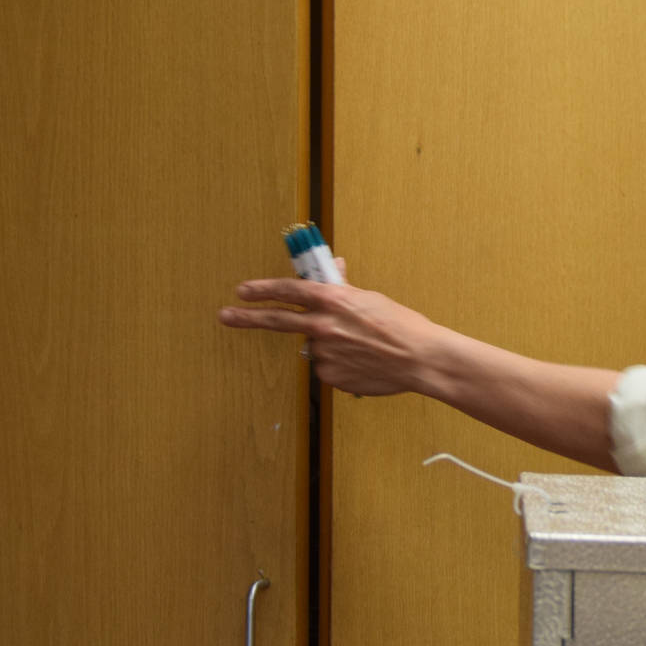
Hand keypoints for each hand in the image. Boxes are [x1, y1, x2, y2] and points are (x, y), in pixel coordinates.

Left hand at [219, 262, 443, 395]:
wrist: (420, 358)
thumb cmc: (402, 326)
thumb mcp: (371, 299)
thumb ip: (344, 289)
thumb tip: (333, 269)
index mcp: (334, 300)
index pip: (289, 290)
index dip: (262, 289)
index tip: (243, 290)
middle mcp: (323, 325)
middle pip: (277, 320)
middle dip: (246, 317)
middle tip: (225, 316)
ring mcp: (324, 353)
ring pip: (315, 347)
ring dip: (330, 346)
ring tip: (362, 348)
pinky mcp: (330, 375)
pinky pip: (327, 368)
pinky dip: (340, 365)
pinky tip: (363, 363)